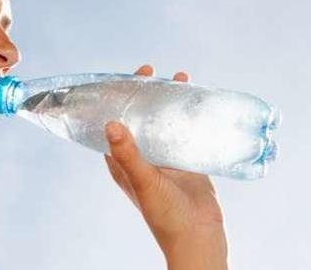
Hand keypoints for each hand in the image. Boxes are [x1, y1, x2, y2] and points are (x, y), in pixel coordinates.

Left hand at [103, 64, 228, 269]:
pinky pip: (186, 133)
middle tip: (153, 72)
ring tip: (180, 78)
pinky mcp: (187, 163)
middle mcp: (141, 156)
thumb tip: (111, 124)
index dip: (118, 99)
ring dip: (169, 102)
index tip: (127, 77)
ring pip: (164, 123)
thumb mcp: (144, 180)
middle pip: (140, 118)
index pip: (114, 122)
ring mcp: (165, 159)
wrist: (199, 238)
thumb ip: (128, 154)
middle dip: (145, 94)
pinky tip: (199, 101)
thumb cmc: (165, 215)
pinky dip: (190, 117)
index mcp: (122, 161)